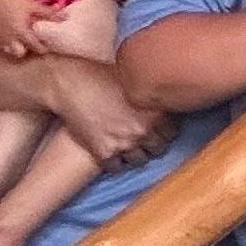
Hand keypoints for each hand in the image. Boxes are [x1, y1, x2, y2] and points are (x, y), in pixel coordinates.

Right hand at [0, 0, 45, 62]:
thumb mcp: (35, 7)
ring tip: (19, 41)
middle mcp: (9, 38)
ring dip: (14, 48)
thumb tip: (66, 17)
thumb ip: (50, 14)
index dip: (41, 48)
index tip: (46, 48)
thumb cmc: (18, 1)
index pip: (34, 46)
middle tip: (31, 44)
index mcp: (22, 32)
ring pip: (8, 50)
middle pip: (19, 53)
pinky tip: (8, 37)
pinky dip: (4, 43)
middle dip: (26, 51)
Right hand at [37, 57, 170, 167]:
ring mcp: (125, 143)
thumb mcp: (138, 83)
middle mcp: (145, 129)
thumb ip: (152, 98)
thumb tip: (166, 101)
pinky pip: (117, 167)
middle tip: (143, 140)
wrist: (73, 85)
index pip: (172, 133)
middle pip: (158, 149)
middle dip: (152, 145)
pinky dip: (115, 163)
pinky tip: (112, 153)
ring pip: (139, 160)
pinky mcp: (105, 153)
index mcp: (157, 110)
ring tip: (128, 147)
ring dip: (134, 155)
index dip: (164, 131)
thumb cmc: (104, 77)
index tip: (157, 130)